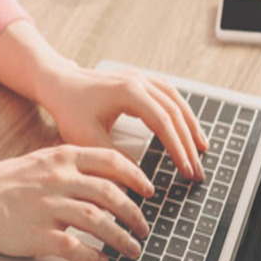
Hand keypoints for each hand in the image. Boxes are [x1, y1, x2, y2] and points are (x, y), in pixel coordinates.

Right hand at [0, 144, 154, 260]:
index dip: (136, 176)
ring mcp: (49, 207)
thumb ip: (75, 163)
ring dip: (121, 238)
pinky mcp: (39, 235)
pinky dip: (94, 258)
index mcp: (63, 157)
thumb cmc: (9, 181)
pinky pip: (75, 248)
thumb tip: (110, 174)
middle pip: (111, 194)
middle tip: (144, 227)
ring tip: (132, 249)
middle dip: (134, 213)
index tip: (149, 190)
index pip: (111, 162)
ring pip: (99, 222)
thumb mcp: (44, 159)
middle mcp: (59, 179)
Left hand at [38, 64, 208, 181]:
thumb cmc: (68, 109)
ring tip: (202, 148)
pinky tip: (187, 125)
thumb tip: (137, 183)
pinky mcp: (139, 79)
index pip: (163, 123)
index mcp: (128, 93)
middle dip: (189, 143)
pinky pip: (169, 93)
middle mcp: (139, 81)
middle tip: (198, 169)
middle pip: (175, 112)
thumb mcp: (87, 139)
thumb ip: (114, 160)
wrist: (57, 82)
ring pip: (176, 100)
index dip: (178, 149)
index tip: (187, 170)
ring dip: (191, 125)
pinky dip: (181, 111)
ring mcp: (140, 77)